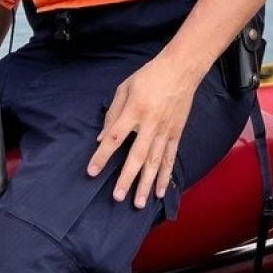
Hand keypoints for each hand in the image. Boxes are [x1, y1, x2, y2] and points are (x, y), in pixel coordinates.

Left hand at [86, 53, 202, 209]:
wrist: (181, 69)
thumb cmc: (149, 76)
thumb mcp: (125, 88)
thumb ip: (112, 113)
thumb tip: (101, 138)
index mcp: (134, 110)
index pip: (115, 137)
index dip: (102, 155)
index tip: (92, 171)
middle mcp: (150, 124)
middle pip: (136, 156)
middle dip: (127, 178)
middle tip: (118, 197)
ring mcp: (165, 131)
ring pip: (155, 162)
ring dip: (146, 183)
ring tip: (139, 203)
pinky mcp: (176, 133)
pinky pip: (170, 158)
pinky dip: (165, 176)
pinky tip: (159, 191)